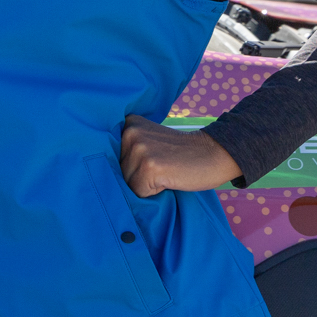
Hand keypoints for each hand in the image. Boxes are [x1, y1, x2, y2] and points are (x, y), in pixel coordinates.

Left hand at [121, 114, 241, 196]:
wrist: (214, 153)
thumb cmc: (181, 153)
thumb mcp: (150, 140)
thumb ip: (129, 148)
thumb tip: (102, 174)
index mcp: (128, 124)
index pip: (112, 159)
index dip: (131, 166)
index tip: (150, 160)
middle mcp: (130, 133)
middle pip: (118, 171)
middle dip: (138, 176)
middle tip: (162, 166)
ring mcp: (140, 149)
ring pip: (128, 183)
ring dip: (146, 184)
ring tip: (165, 171)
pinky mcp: (150, 167)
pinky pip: (140, 192)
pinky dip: (154, 192)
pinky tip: (169, 178)